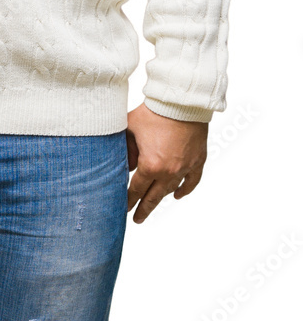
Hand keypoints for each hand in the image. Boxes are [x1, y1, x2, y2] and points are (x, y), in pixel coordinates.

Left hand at [126, 101, 208, 223]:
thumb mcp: (131, 128)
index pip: (137, 189)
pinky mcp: (198, 161)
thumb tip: (124, 164)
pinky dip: (184, 190)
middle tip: (137, 219)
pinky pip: (192, 181)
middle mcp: (169, 171)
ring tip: (152, 205)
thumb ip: (125, 148)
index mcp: (151, 165)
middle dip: (144, 208)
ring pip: (171, 189)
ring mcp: (185, 168)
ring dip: (161, 198)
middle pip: (154, 196)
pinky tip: (177, 195)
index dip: (129, 200)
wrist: (181, 101)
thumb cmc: (153, 112)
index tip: (124, 208)